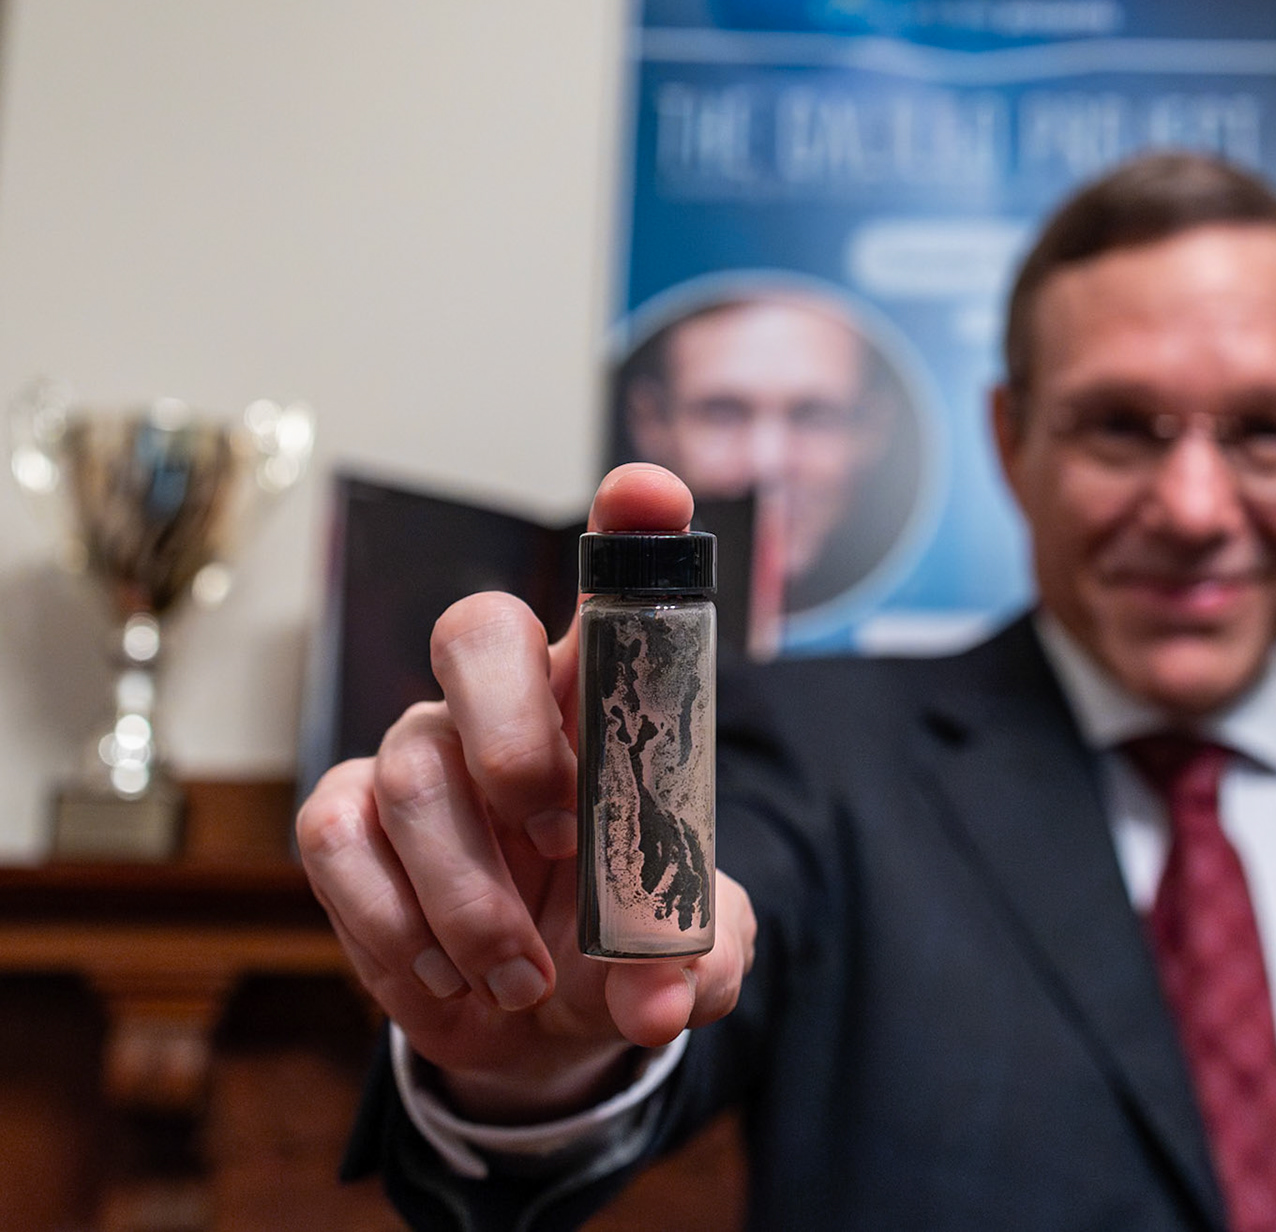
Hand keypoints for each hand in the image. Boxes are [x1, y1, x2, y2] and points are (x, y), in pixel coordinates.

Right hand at [296, 464, 756, 1122]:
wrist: (537, 1024)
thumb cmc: (616, 946)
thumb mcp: (681, 957)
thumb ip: (693, 964)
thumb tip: (663, 999)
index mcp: (603, 700)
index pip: (614, 583)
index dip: (628, 527)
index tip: (648, 494)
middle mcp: (502, 701)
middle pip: (476, 631)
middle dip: (513, 735)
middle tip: (560, 838)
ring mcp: (416, 750)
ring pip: (413, 772)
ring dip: (472, 896)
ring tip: (525, 979)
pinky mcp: (343, 817)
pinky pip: (339, 841)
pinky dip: (396, 929)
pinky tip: (451, 982)